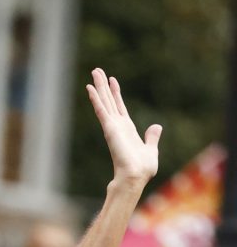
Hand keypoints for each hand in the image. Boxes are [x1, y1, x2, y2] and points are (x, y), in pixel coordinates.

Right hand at [86, 68, 160, 193]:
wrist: (135, 176)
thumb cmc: (142, 168)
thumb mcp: (151, 149)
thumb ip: (152, 137)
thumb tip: (156, 126)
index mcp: (126, 128)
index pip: (119, 106)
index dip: (115, 93)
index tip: (111, 80)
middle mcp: (117, 125)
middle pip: (108, 100)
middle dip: (103, 85)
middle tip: (96, 70)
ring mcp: (112, 126)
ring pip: (104, 102)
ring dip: (98, 87)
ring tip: (93, 72)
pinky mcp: (109, 129)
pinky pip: (101, 111)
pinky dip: (96, 99)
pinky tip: (90, 89)